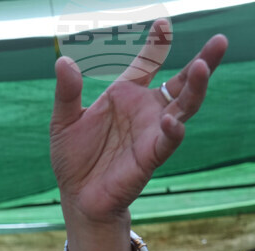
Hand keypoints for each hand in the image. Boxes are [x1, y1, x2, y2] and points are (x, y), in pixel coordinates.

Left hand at [50, 20, 227, 223]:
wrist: (77, 196)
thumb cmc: (73, 158)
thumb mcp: (63, 120)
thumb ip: (67, 92)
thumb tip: (62, 61)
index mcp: (125, 95)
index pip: (147, 64)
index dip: (156, 44)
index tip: (163, 24)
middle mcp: (145, 110)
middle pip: (181, 81)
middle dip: (202, 60)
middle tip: (219, 40)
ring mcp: (151, 131)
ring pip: (184, 106)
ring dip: (196, 88)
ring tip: (201, 67)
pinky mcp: (150, 156)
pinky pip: (168, 141)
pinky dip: (173, 130)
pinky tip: (171, 120)